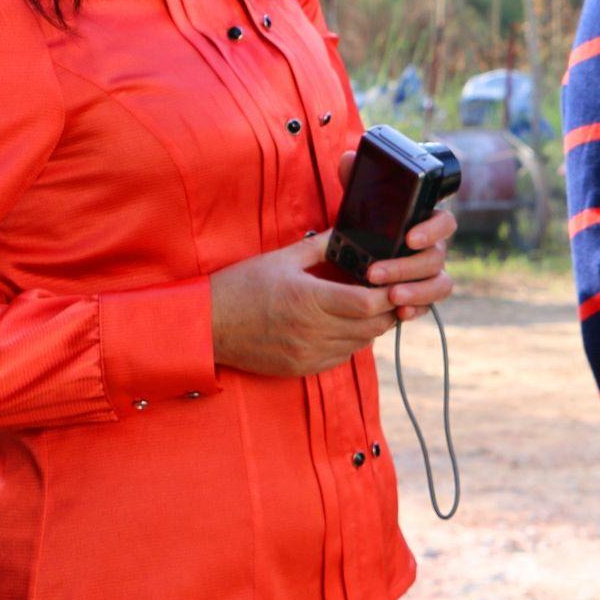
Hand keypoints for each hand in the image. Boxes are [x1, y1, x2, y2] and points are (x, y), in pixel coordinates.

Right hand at [209, 154, 455, 376]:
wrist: (206, 326)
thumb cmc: (241, 287)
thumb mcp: (282, 259)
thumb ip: (321, 245)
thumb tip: (350, 231)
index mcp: (309, 299)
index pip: (368, 303)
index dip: (388, 293)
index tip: (393, 281)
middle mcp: (312, 331)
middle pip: (371, 326)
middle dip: (386, 310)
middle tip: (388, 293)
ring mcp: (307, 353)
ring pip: (360, 344)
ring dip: (371, 327)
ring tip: (368, 307)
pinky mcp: (301, 368)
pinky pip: (341, 357)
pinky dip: (351, 342)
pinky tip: (344, 325)